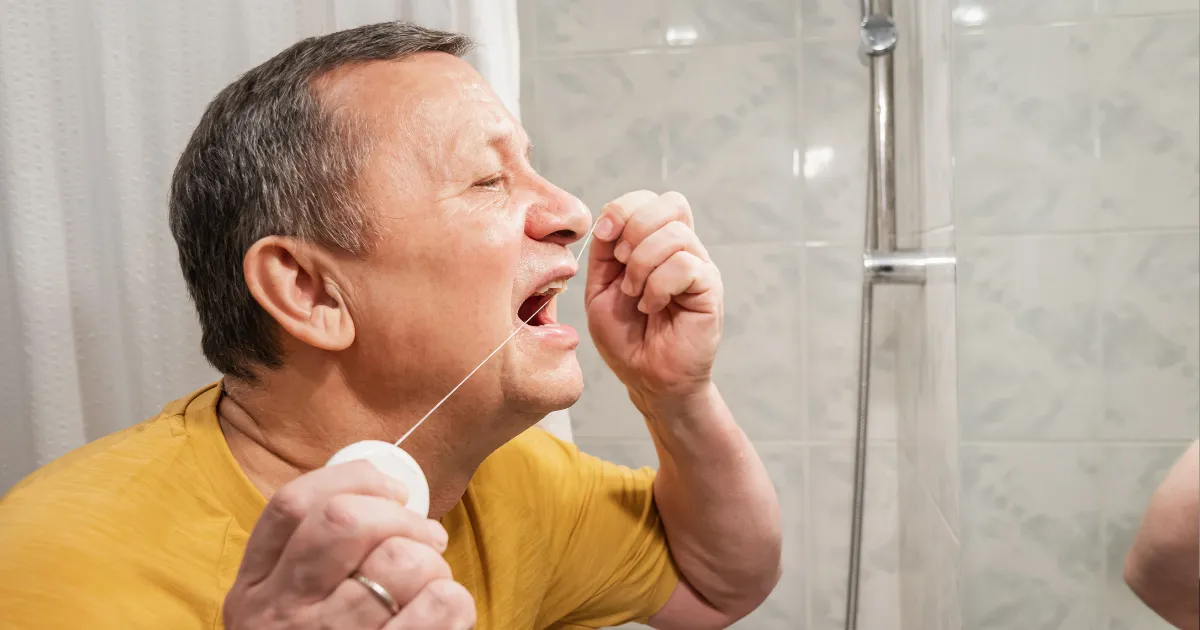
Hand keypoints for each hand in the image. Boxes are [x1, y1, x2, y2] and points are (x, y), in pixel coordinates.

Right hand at [223, 461, 475, 629]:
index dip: (355, 480)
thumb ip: (318, 556)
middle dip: (402, 518)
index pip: (293, 505)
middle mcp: (279, 617)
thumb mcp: (291, 608)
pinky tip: (444, 612)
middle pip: (345, 523)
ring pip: (399, 563)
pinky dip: (455, 599)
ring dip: (432, 564)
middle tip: (426, 539)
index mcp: (254, 590)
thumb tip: (389, 490)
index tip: (394, 490)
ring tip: (430, 585)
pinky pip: (440, 607)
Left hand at [585, 191, 722, 402]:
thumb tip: (610, 220)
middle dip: (634, 229)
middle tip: (622, 266)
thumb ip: (604, 251)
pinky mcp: (709, 290)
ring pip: (675, 235)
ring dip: (642, 266)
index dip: (624, 208)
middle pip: (671, 204)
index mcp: (655, 243)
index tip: (605, 236)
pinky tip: (652, 307)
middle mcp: (683, 249)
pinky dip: (659, 286)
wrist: (645, 378)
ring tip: (635, 296)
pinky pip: (686, 266)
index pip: (649, 199)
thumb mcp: (600, 287)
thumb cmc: (626, 337)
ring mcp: (699, 267)